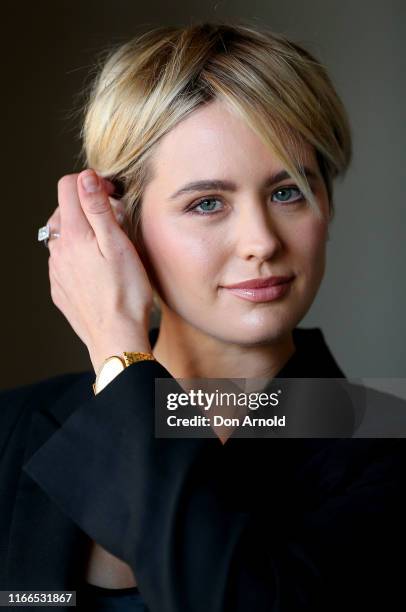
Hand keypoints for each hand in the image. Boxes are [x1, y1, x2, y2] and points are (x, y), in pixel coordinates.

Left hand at [47, 169, 153, 370]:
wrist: (116, 338)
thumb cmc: (125, 294)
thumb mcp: (118, 244)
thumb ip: (99, 209)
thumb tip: (86, 178)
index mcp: (74, 235)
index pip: (68, 187)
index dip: (91, 183)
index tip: (111, 195)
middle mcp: (58, 250)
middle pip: (63, 210)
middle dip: (86, 206)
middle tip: (115, 222)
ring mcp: (56, 271)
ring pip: (62, 237)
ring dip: (81, 232)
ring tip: (106, 247)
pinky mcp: (60, 289)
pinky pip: (63, 261)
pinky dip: (77, 256)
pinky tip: (97, 269)